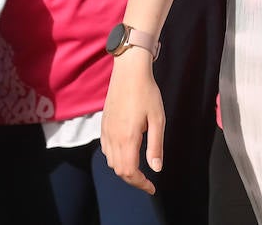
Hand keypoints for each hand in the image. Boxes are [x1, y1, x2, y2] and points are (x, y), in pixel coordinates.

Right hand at [101, 51, 163, 194]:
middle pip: (119, 170)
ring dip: (124, 169)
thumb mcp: (158, 119)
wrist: (129, 73)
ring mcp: (106, 132)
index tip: (152, 188)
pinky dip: (116, 158)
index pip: (129, 171)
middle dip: (133, 179)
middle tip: (147, 182)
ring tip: (139, 170)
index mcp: (128, 138)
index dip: (140, 183)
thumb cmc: (147, 94)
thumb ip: (156, 145)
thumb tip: (157, 168)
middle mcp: (113, 138)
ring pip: (111, 161)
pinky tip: (126, 153)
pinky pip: (106, 150)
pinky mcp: (103, 126)